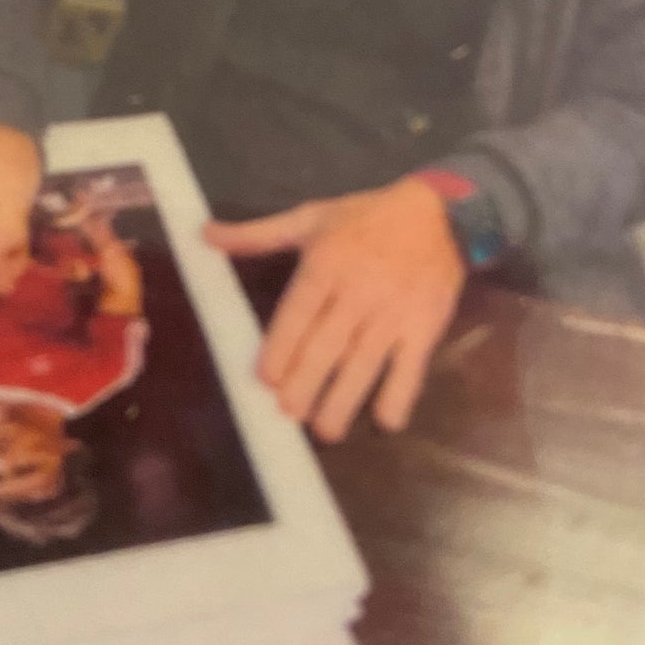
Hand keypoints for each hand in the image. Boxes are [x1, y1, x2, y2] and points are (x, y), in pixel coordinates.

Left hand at [206, 178, 464, 442]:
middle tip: (289, 414)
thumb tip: (204, 235)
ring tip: (325, 431)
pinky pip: (412, 366)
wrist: (440, 214)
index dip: (282, 347)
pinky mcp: (425, 327)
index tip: (266, 380)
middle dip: (306, 383)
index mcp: (327, 263)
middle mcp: (359, 291)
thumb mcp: (311, 217)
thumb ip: (258, 234)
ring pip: (364, 362)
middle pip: (328, 345)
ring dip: (344, 399)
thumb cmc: (366, 217)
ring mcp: (394, 313)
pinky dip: (400, 395)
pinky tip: (385, 422)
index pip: (300, 311)